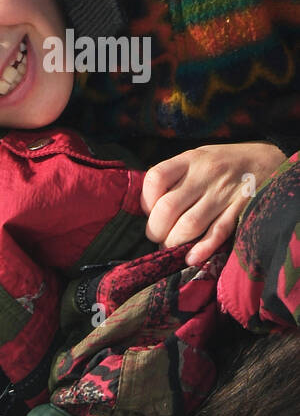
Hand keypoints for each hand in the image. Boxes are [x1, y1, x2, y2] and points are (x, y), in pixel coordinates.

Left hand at [141, 142, 284, 266]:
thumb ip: (174, 177)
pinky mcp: (241, 209)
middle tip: (158, 237)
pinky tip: (191, 257)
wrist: (269, 159)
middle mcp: (206, 175)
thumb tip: (148, 208)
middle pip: (168, 208)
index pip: (155, 178)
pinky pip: (218, 232)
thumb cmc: (223, 163)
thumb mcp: (197, 158)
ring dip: (174, 242)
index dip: (145, 201)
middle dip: (156, 230)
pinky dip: (202, 248)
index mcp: (191, 160)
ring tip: (172, 246)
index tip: (149, 211)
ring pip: (190, 224)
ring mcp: (225, 193)